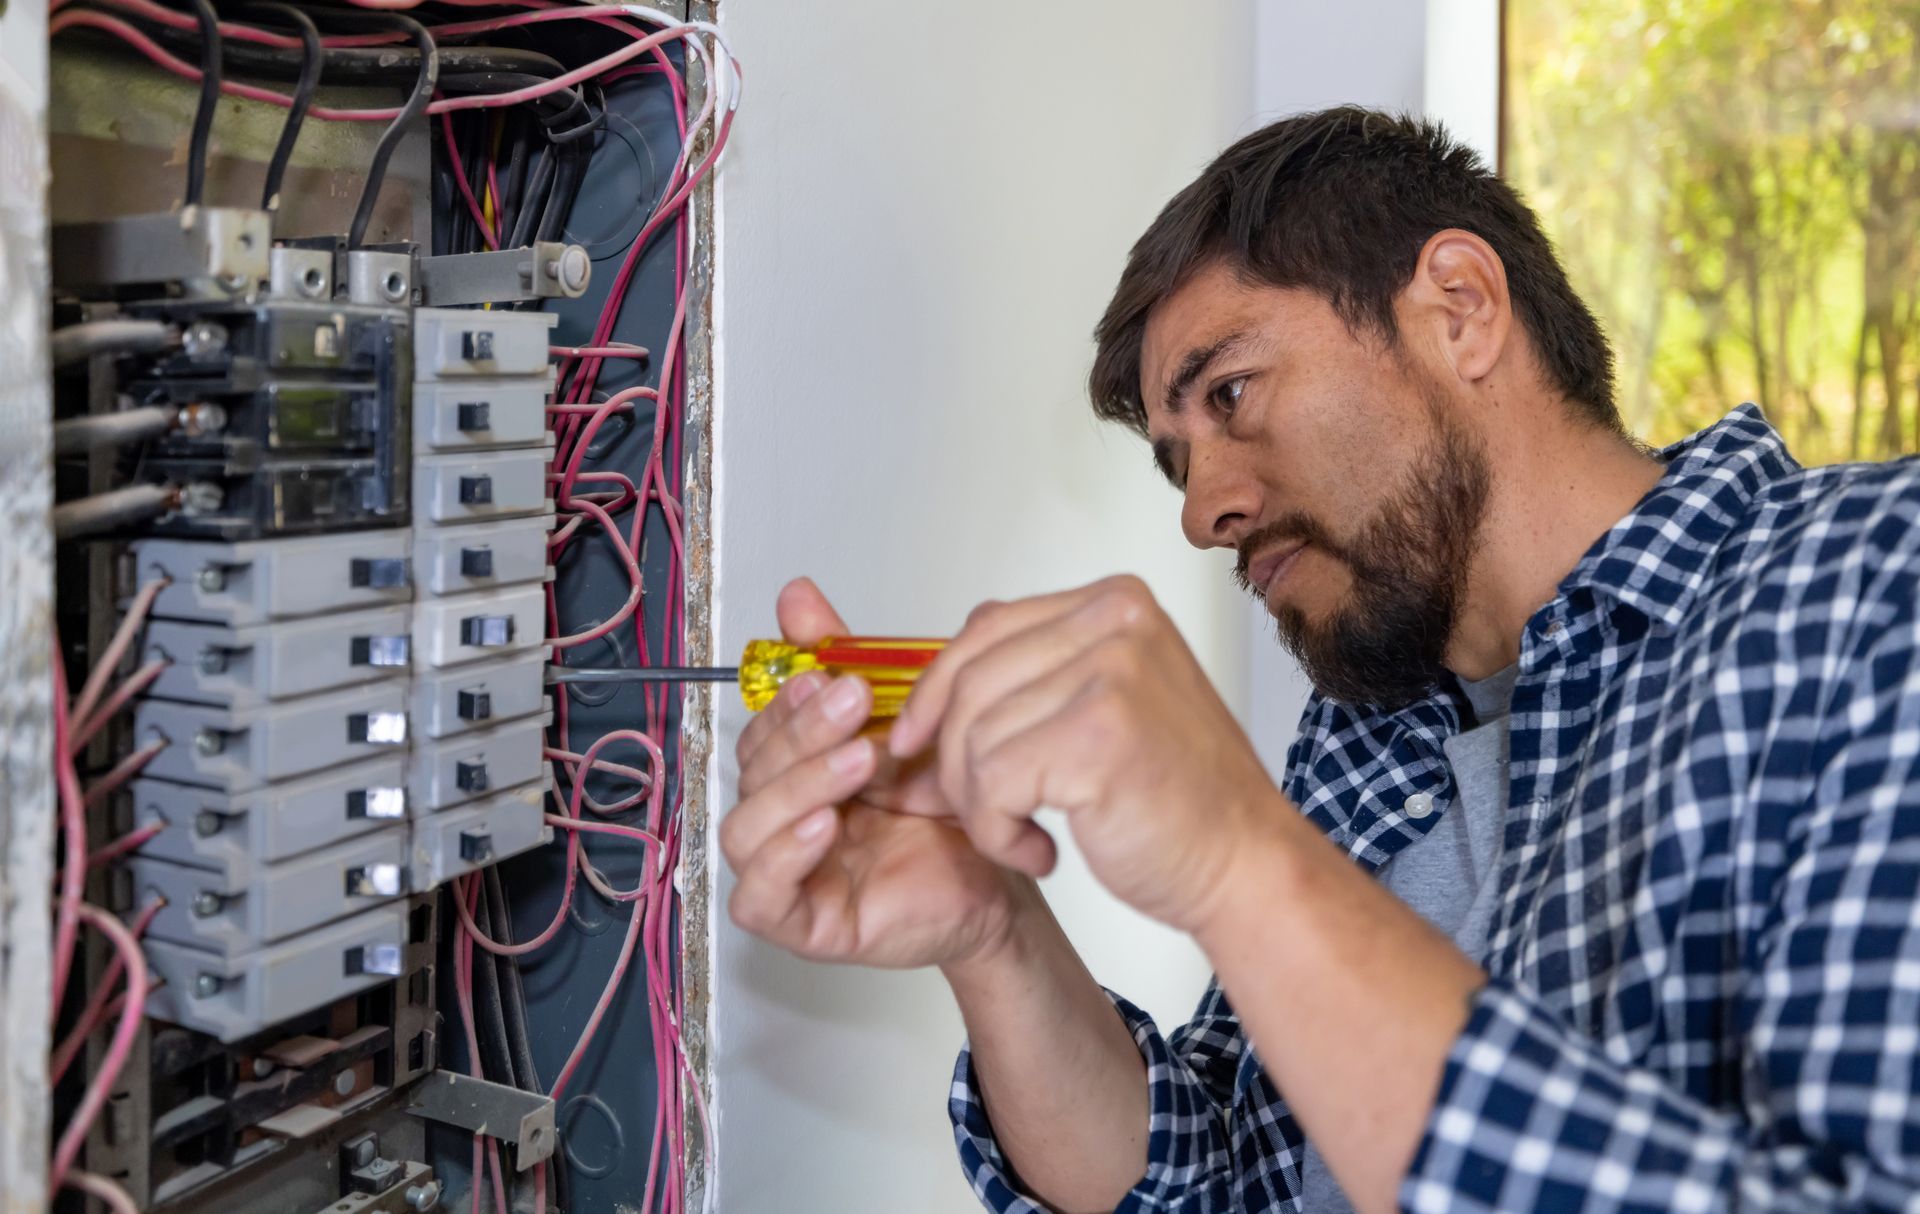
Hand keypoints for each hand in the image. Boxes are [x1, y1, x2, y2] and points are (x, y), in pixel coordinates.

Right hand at [722, 578, 1026, 968]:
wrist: (1010, 872)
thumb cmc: (956, 805)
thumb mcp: (905, 718)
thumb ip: (846, 657)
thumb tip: (796, 594)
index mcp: (800, 770)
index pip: (760, 730)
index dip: (783, 702)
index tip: (825, 672)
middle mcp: (786, 819)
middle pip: (750, 772)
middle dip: (799, 732)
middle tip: (853, 702)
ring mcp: (789, 873)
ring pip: (744, 829)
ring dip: (797, 786)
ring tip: (860, 761)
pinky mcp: (806, 926)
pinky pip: (760, 899)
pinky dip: (784, 857)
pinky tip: (827, 824)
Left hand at [888, 575, 1287, 931]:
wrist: (1245, 866)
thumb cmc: (1179, 800)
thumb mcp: (1109, 703)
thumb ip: (1039, 673)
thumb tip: (935, 683)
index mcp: (1116, 603)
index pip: (986, 627)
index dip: (936, 689)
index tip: (914, 737)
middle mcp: (1115, 623)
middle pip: (970, 680)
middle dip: (953, 759)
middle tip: (986, 812)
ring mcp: (1111, 674)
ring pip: (973, 736)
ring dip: (982, 807)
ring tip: (1025, 834)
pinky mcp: (1097, 736)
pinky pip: (992, 783)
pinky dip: (998, 832)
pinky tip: (1039, 852)